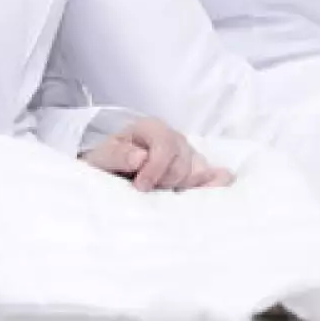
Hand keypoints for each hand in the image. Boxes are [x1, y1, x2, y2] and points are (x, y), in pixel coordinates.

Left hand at [81, 118, 233, 192]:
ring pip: (198, 172)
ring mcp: (189, 154)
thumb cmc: (108, 163)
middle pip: (183, 162)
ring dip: (180, 186)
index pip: (166, 145)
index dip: (155, 168)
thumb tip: (140, 157)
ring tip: (161, 191)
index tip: (140, 187)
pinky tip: (207, 192)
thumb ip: (118, 156)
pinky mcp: (198, 171)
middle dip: (165, 180)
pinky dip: (214, 184)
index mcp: (152, 128)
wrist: (111, 173)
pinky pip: (217, 176)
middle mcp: (174, 138)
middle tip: (146, 190)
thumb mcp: (102, 158)